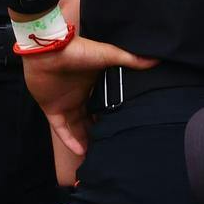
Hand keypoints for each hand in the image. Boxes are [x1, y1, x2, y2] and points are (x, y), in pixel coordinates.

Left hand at [20, 35, 153, 160]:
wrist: (48, 49)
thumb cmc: (78, 50)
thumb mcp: (108, 54)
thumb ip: (130, 59)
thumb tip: (156, 60)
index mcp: (93, 84)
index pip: (104, 103)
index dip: (113, 114)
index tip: (125, 125)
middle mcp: (80, 96)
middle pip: (91, 118)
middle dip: (99, 131)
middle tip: (112, 143)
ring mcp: (65, 103)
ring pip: (77, 127)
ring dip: (85, 140)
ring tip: (97, 154)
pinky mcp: (52, 109)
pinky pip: (61, 129)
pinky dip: (69, 140)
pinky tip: (80, 152)